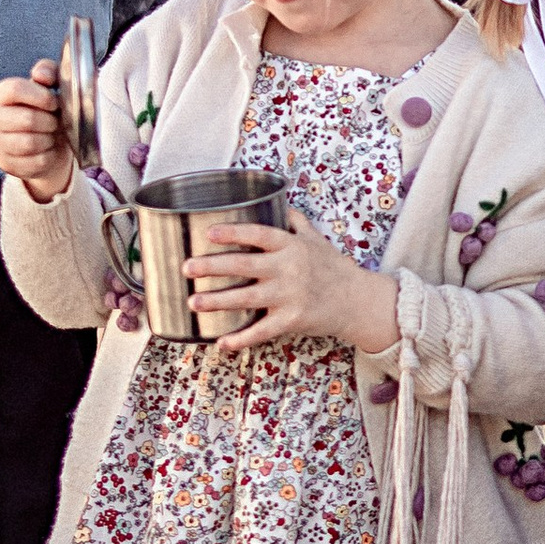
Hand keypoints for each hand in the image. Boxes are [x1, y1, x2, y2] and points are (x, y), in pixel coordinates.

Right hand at [0, 62, 73, 202]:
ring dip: (48, 138)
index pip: (15, 89)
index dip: (40, 96)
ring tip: (50, 134)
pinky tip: (47, 150)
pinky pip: (35, 162)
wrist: (44, 145)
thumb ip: (47, 72)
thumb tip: (42, 75)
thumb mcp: (47, 87)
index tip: (54, 102)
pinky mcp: (6, 164)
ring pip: (30, 143)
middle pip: (27, 119)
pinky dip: (48, 156)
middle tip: (54, 121)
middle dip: (49, 121)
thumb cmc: (44, 111)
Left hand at [184, 210, 400, 353]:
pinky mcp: (293, 320)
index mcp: (292, 246)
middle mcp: (289, 268)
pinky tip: (222, 342)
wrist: (357, 301)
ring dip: (217, 301)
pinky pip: (262, 330)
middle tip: (187, 268)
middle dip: (212, 267)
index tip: (208, 233)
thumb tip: (275, 201)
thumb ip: (294, 221)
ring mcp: (290, 296)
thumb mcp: (316, 239)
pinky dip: (241, 338)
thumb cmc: (332, 268)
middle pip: (244, 265)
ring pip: (247, 298)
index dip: (233, 233)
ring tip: (193, 301)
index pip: (259, 234)